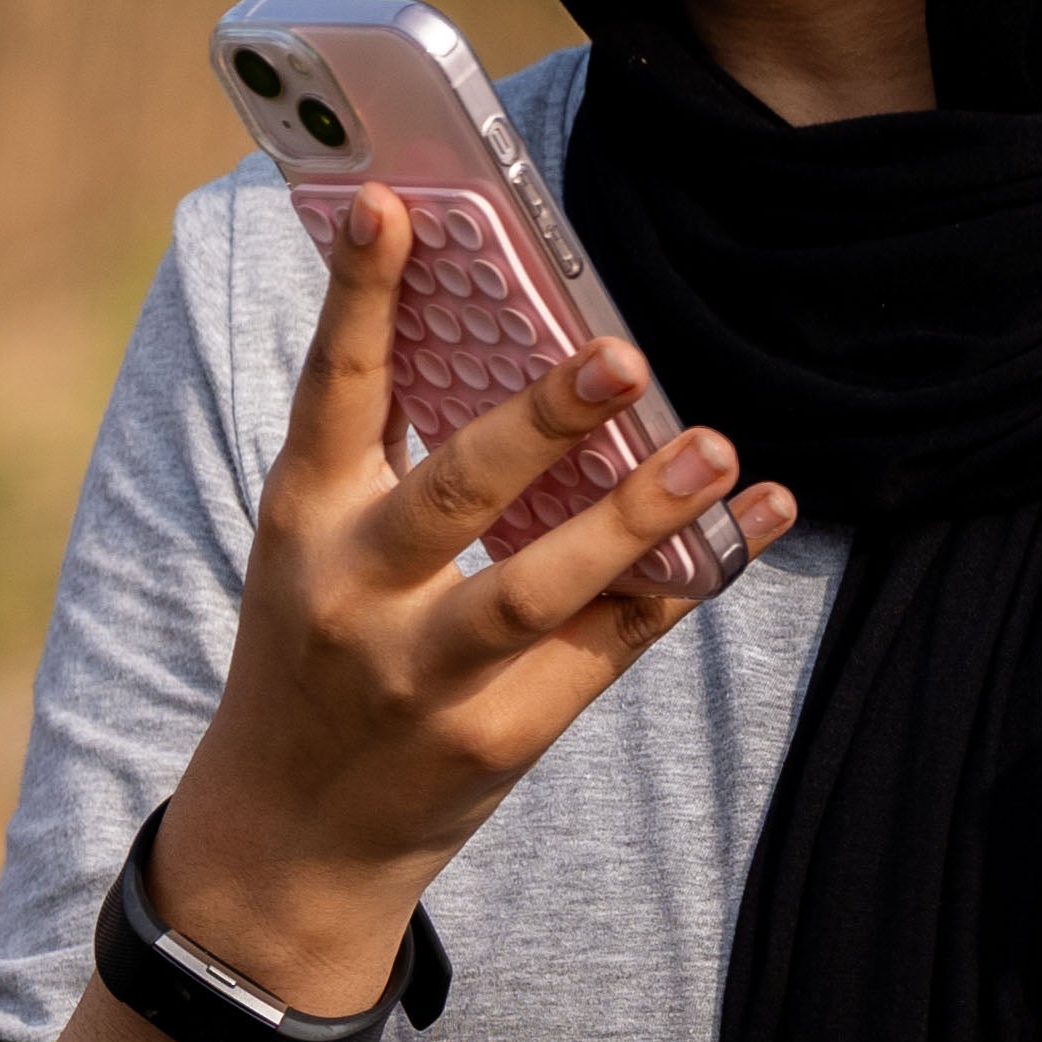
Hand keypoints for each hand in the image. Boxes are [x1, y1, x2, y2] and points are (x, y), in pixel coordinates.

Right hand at [149, 189, 787, 1011]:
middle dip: (540, 423)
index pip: (331, 389)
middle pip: (453, 492)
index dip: (360, 296)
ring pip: (537, 589)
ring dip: (631, 519)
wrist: (291, 837)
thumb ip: (391, 456)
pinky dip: (682, 579)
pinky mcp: (498, 736)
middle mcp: (353, 594)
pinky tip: (750, 523)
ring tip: (713, 453)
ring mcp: (425, 675)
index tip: (392, 204)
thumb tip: (505, 331)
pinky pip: (607, 646)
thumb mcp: (314, 551)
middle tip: (623, 358)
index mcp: (302, 520)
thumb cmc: (320, 654)